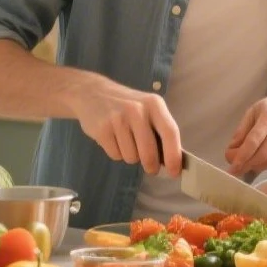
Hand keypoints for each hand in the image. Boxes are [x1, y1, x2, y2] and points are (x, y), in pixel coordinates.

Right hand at [64, 77, 181, 176]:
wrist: (92, 93)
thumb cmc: (127, 106)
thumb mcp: (148, 109)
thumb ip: (161, 130)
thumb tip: (173, 161)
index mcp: (154, 104)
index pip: (170, 132)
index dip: (173, 156)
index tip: (174, 172)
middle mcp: (137, 110)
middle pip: (149, 152)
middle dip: (151, 166)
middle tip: (151, 168)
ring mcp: (118, 119)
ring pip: (131, 157)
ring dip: (131, 156)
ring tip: (126, 141)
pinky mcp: (102, 129)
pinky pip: (115, 155)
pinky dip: (116, 153)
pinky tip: (114, 139)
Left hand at [224, 92, 266, 175]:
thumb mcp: (253, 112)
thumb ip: (242, 131)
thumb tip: (231, 151)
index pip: (253, 140)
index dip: (242, 155)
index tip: (232, 165)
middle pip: (263, 154)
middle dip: (246, 165)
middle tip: (235, 170)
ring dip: (256, 167)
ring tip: (245, 166)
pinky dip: (265, 164)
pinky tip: (258, 162)